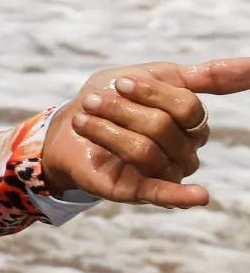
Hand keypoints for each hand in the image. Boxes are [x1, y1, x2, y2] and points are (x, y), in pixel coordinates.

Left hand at [40, 58, 249, 207]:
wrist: (66, 127)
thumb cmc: (115, 98)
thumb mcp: (155, 76)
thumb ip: (206, 76)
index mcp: (190, 122)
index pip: (187, 107)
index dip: (150, 93)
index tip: (121, 83)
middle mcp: (185, 149)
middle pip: (162, 126)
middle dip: (121, 109)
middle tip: (93, 101)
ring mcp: (165, 171)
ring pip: (145, 149)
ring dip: (106, 130)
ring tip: (83, 118)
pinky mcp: (140, 191)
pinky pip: (167, 195)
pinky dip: (183, 196)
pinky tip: (199, 196)